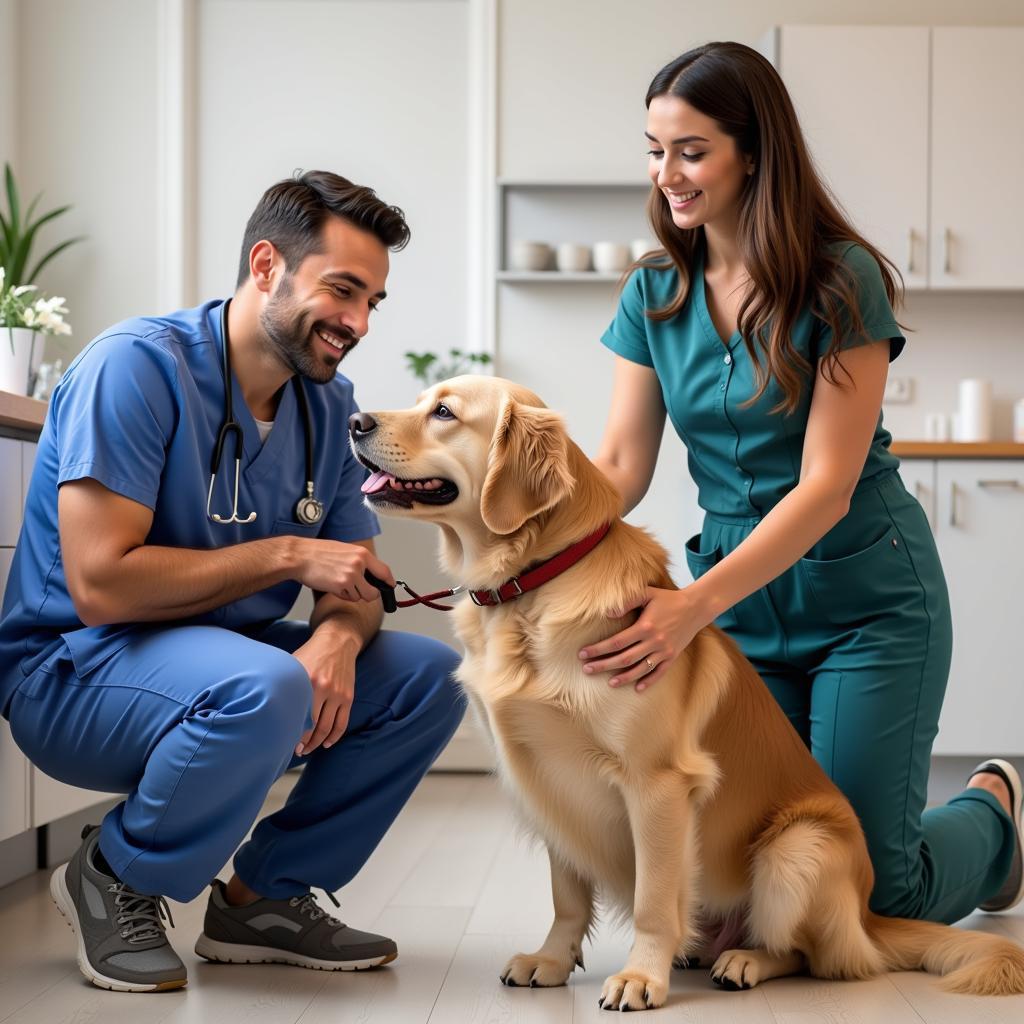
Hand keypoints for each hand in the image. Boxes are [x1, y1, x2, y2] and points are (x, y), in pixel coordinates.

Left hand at [291, 631, 358, 754]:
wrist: (337, 642)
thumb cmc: (311, 653)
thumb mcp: (293, 663)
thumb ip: (285, 683)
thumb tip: (267, 704)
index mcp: (307, 681)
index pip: (298, 715)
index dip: (292, 733)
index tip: (285, 742)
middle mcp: (324, 689)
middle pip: (312, 725)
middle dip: (304, 742)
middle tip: (297, 750)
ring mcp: (338, 694)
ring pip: (327, 728)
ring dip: (317, 742)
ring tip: (309, 749)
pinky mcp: (348, 697)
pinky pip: (342, 723)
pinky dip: (335, 736)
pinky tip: (326, 743)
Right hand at [295, 540, 394, 601]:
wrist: (300, 556)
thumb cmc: (318, 552)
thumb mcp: (344, 550)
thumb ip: (359, 561)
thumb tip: (369, 573)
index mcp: (362, 554)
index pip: (384, 571)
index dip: (388, 582)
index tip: (390, 587)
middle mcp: (359, 565)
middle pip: (374, 592)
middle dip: (368, 595)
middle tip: (360, 591)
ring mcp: (351, 576)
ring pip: (360, 597)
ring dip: (351, 594)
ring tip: (338, 581)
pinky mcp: (341, 585)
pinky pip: (347, 598)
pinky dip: (341, 595)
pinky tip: (332, 584)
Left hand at [578, 586, 706, 691]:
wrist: (696, 607)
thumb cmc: (668, 599)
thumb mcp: (647, 593)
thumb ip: (627, 601)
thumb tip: (607, 613)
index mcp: (645, 626)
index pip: (616, 642)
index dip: (598, 649)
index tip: (583, 654)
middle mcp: (654, 641)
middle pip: (624, 658)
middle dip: (603, 665)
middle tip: (587, 670)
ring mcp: (664, 651)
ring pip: (640, 669)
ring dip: (624, 678)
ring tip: (609, 683)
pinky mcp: (672, 656)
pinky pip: (659, 673)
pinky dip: (648, 682)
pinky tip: (637, 689)